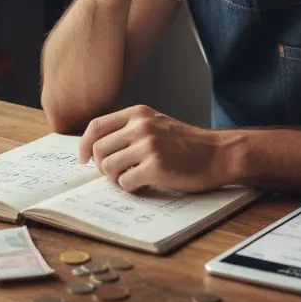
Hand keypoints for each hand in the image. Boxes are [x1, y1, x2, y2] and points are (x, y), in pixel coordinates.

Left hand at [77, 105, 234, 192]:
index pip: (96, 126)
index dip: (84, 145)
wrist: (218, 153)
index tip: (82, 159)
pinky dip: (130, 188)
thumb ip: (130, 129)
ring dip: (115, 178)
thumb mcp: (156, 123)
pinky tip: (144, 185)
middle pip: (99, 149)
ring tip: (131, 178)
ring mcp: (148, 146)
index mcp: (138, 113)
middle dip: (101, 166)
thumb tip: (96, 147)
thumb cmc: (187, 143)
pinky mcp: (156, 167)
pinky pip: (126, 182)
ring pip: (109, 167)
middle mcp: (140, 126)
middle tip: (114, 174)